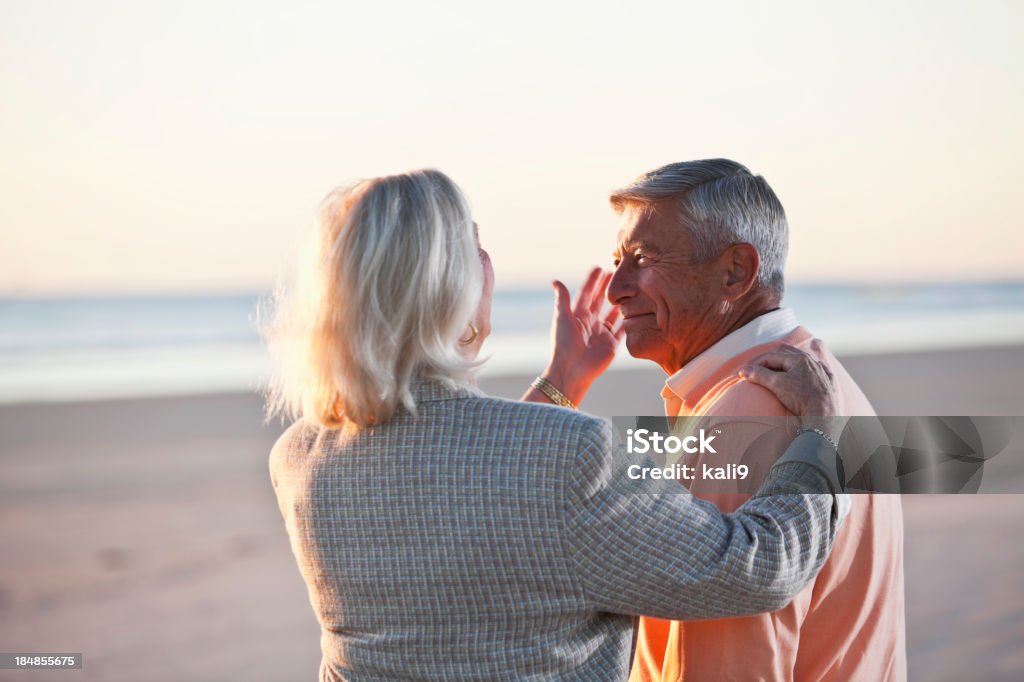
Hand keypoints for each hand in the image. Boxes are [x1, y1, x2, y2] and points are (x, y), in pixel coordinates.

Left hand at [542, 267, 623, 404]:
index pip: (587, 294)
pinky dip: (628, 322)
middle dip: (607, 288)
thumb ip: (562, 299)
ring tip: (629, 289)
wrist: (572, 370)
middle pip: (601, 302)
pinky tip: (636, 310)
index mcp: (577, 316)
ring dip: (620, 303)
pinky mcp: (611, 345)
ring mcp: (602, 334)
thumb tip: (555, 280)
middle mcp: (590, 323)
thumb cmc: (564, 344)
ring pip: (613, 315)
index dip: (593, 281)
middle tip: (616, 274)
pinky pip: (622, 331)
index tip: (599, 268)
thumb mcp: (562, 318)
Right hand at [738, 341, 841, 437]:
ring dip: (787, 366)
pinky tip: (804, 376)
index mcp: (799, 358)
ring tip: (777, 371)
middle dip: (769, 362)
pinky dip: (806, 373)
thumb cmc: (800, 398)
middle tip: (756, 369)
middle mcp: (812, 362)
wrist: (824, 416)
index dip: (754, 364)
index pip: (771, 357)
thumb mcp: (776, 384)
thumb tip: (744, 371)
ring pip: (801, 364)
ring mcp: (822, 372)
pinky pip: (816, 373)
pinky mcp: (829, 383)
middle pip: (786, 357)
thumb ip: (759, 374)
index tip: (743, 373)